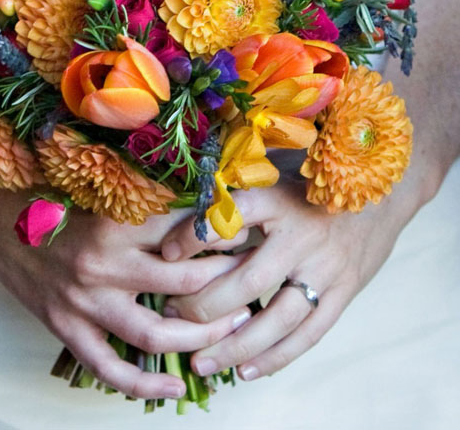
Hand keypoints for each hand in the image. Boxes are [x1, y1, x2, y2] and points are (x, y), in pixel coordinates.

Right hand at [0, 187, 250, 400]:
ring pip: (157, 333)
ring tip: (235, 327)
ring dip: (201, 335)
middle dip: (226, 281)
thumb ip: (148, 194)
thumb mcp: (102, 189)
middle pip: (184, 281)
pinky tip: (174, 387)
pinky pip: (111, 368)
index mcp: (115, 221)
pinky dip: (144, 384)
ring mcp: (84, 303)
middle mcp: (103, 264)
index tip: (249, 234)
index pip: (185, 230)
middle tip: (252, 278)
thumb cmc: (54, 198)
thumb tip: (202, 194)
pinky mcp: (67, 329)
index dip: (223, 233)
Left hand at [160, 163, 430, 381]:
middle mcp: (302, 237)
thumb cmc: (312, 185)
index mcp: (279, 201)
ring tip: (202, 362)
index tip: (165, 253)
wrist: (381, 193)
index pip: (229, 218)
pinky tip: (247, 370)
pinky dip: (277, 357)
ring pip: (278, 318)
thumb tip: (184, 216)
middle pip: (249, 280)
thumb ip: (237, 198)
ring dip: (237, 345)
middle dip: (206, 304)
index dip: (194, 237)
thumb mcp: (274, 177)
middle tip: (173, 314)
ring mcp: (326, 269)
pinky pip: (309, 334)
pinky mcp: (344, 293)